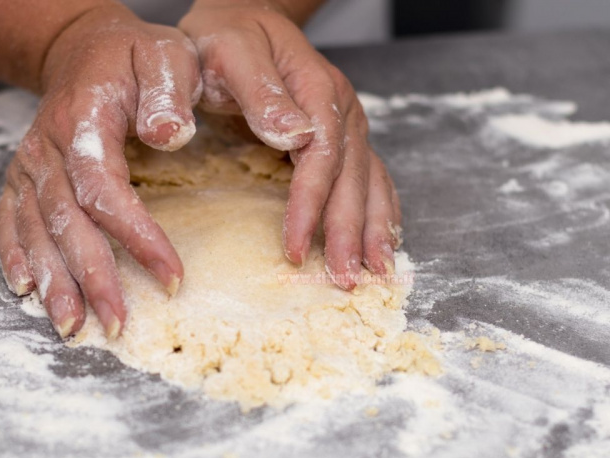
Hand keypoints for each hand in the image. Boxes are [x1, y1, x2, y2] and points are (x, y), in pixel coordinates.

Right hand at [0, 4, 200, 338]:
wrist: (85, 49)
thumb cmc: (133, 58)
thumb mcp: (164, 56)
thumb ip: (169, 92)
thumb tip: (171, 136)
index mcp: (82, 119)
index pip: (105, 189)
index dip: (137, 237)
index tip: (172, 277)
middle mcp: (46, 147)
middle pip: (66, 221)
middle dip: (92, 277)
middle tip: (116, 324)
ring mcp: (29, 165)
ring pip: (35, 230)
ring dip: (53, 281)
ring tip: (72, 326)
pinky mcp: (22, 178)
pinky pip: (10, 221)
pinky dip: (16, 256)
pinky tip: (26, 289)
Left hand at [180, 1, 400, 289]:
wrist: (242, 18)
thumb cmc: (226, 37)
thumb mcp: (230, 51)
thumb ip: (258, 90)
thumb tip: (293, 135)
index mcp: (318, 90)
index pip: (320, 160)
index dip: (309, 208)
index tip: (294, 251)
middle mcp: (343, 110)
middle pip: (353, 180)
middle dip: (349, 234)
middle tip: (344, 280)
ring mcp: (349, 125)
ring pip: (372, 183)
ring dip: (374, 230)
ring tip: (376, 274)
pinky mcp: (345, 138)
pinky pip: (372, 179)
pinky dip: (380, 213)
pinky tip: (382, 242)